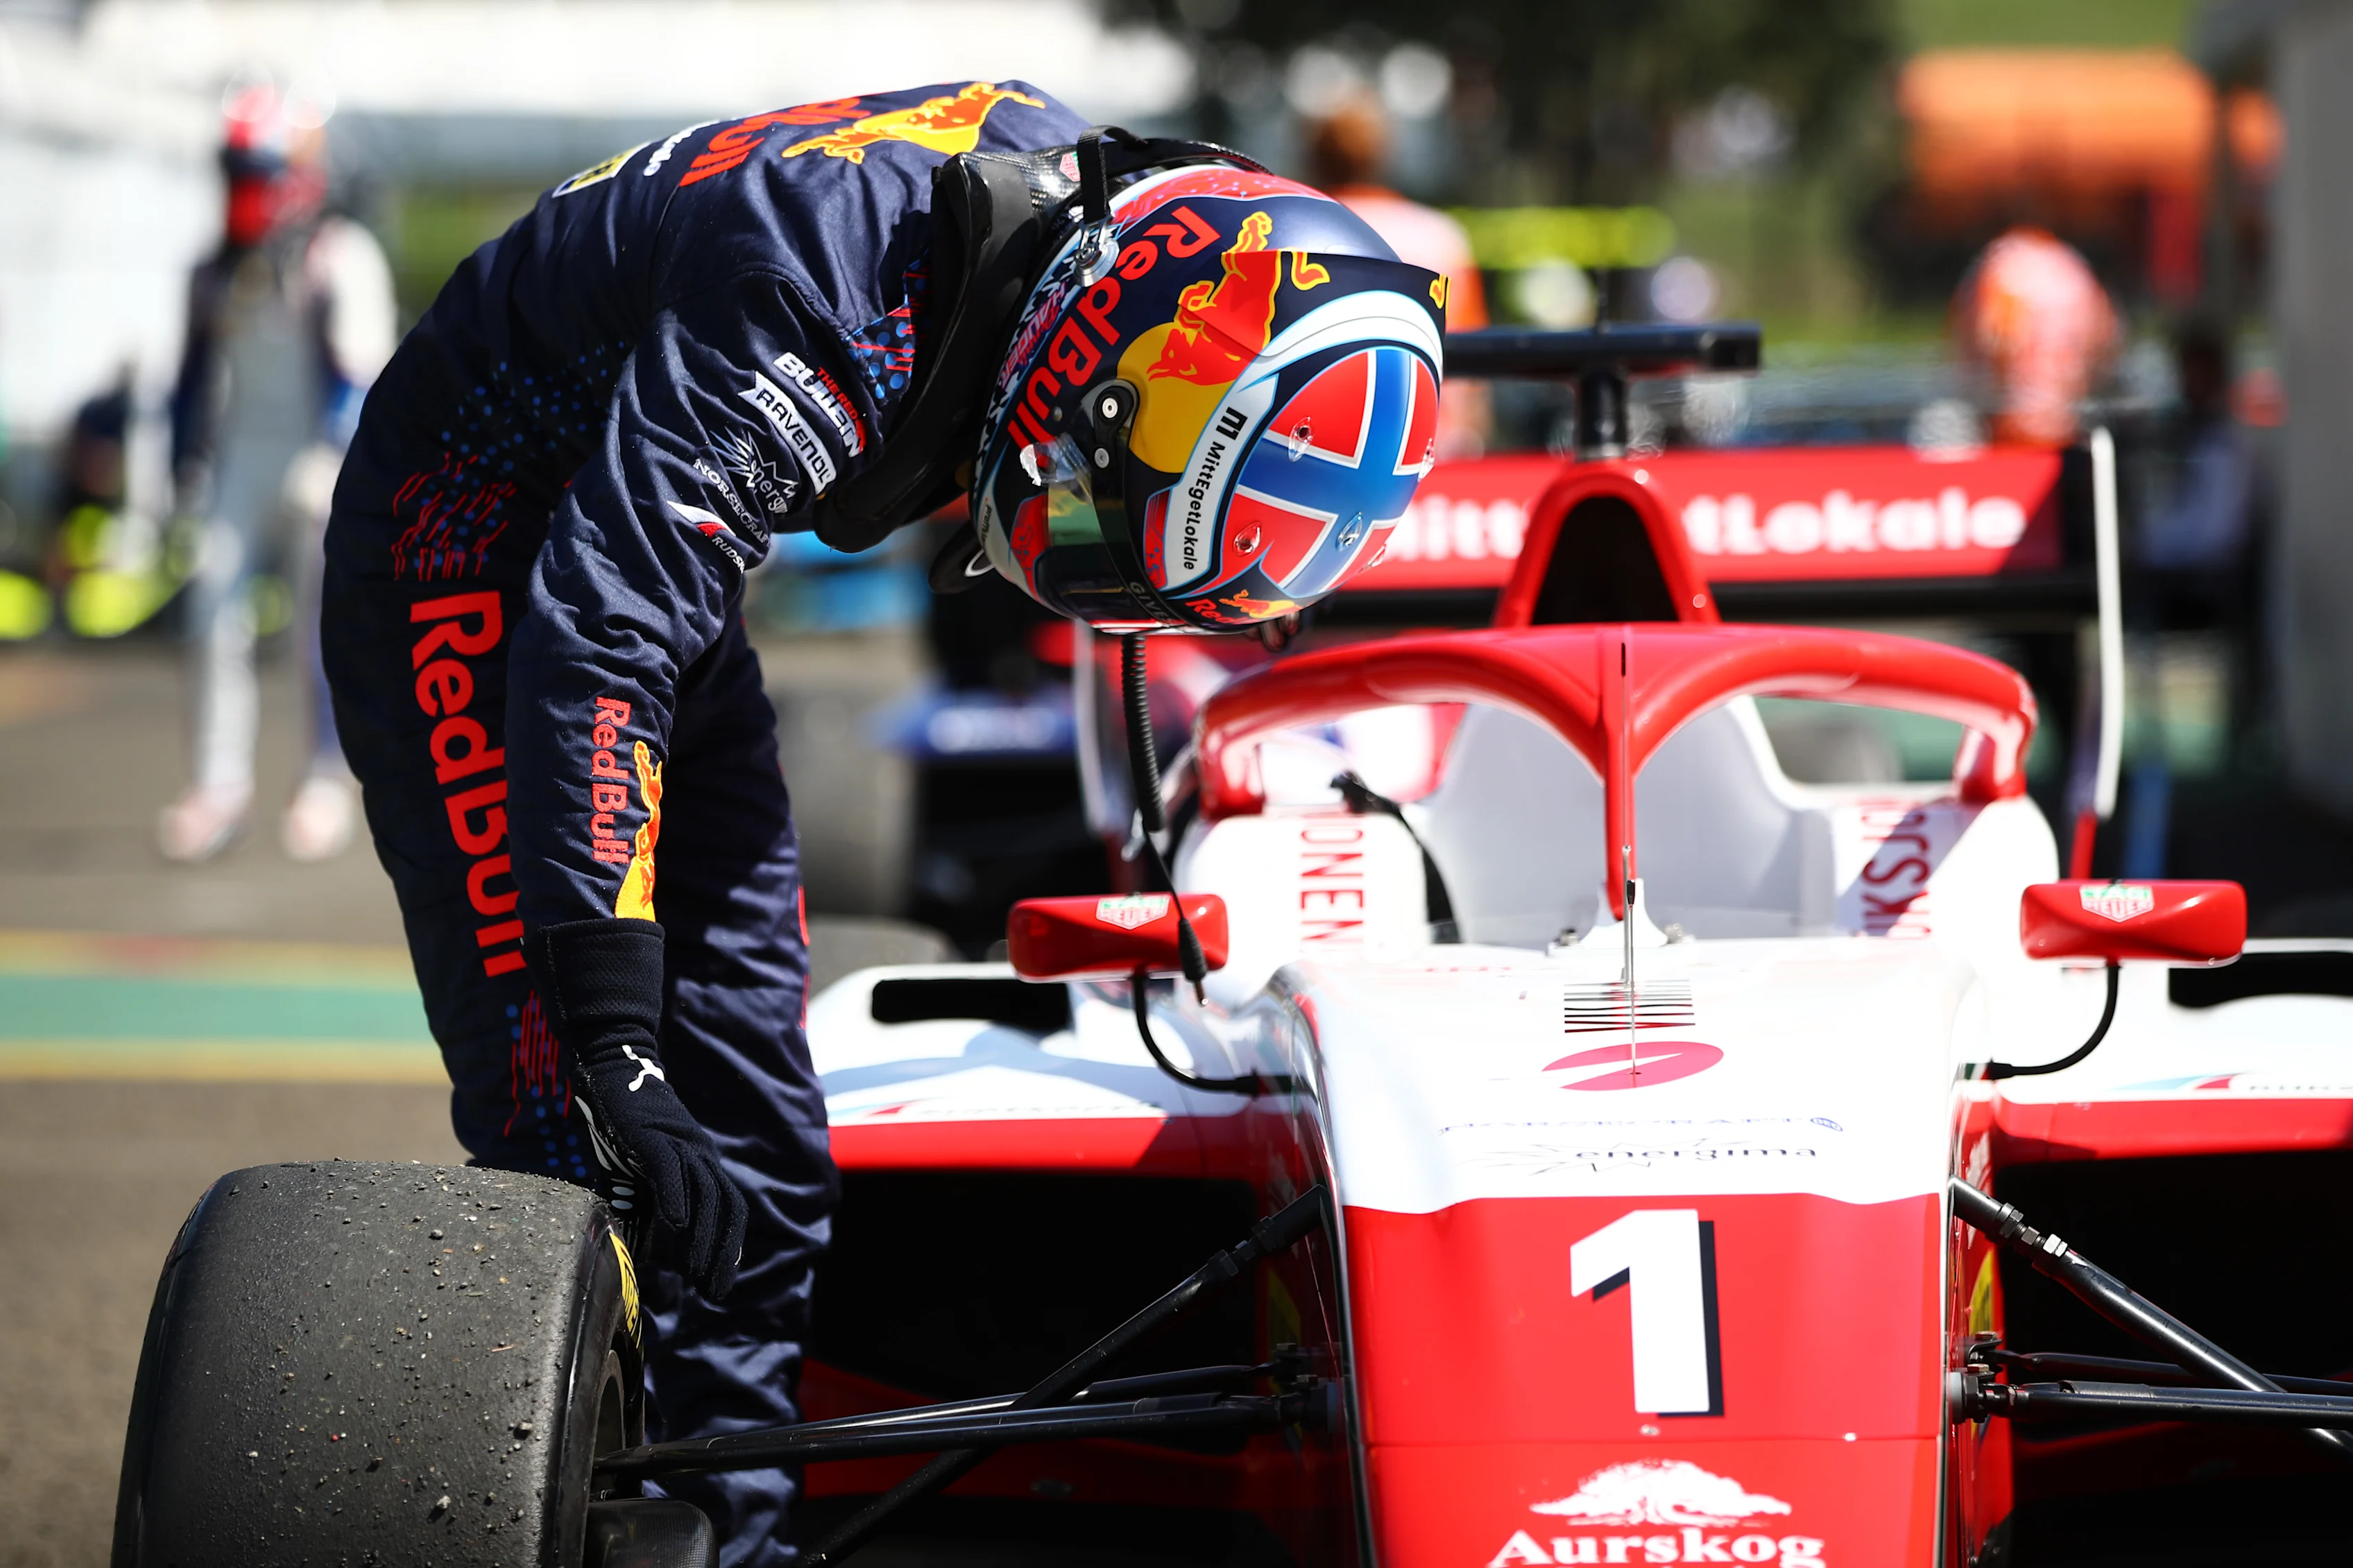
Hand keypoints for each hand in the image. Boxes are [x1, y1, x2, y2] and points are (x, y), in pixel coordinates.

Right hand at [575, 1047, 746, 1300]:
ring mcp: (679, 1142)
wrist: (614, 1070)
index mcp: (702, 1163)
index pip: (729, 1209)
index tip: (720, 1284)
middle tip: (713, 1291)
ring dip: (702, 1236)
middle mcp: (699, 1153)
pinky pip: (670, 1167)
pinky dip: (675, 1196)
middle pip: (724, 1205)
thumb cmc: (625, 1128)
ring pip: (703, 1191)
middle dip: (721, 1252)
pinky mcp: (652, 1134)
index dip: (728, 1246)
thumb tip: (649, 1254)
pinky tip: (675, 1224)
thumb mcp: (643, 1171)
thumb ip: (651, 1204)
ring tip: (695, 1273)